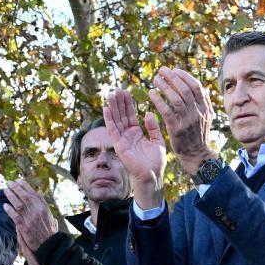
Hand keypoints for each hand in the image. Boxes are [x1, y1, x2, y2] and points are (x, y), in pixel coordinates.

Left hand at [3, 178, 57, 264]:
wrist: (50, 245)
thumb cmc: (50, 231)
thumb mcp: (50, 215)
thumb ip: (43, 204)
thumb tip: (39, 192)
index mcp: (44, 207)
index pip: (33, 193)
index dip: (24, 186)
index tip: (18, 180)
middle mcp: (37, 211)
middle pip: (24, 196)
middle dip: (15, 188)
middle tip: (8, 182)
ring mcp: (31, 219)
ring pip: (19, 204)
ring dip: (11, 196)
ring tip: (5, 190)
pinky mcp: (25, 227)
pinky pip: (15, 217)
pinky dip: (10, 210)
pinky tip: (4, 205)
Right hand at [103, 88, 165, 207]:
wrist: (153, 175)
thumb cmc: (156, 162)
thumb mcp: (158, 141)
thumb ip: (153, 128)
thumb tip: (148, 113)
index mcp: (136, 133)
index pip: (130, 115)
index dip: (128, 104)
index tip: (126, 91)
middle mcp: (127, 135)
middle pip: (121, 115)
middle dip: (119, 103)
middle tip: (117, 89)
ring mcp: (122, 140)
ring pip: (116, 120)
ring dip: (112, 108)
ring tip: (110, 94)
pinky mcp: (119, 145)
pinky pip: (113, 130)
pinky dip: (109, 119)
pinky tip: (106, 109)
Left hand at [148, 67, 216, 174]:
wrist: (197, 154)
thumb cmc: (198, 134)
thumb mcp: (206, 117)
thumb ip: (203, 103)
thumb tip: (199, 87)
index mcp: (205, 108)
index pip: (196, 86)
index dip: (184, 76)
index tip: (174, 70)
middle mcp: (198, 112)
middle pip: (185, 89)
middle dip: (172, 77)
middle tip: (162, 70)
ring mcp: (188, 121)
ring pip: (176, 98)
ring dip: (164, 86)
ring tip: (155, 80)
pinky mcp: (177, 129)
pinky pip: (166, 111)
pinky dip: (158, 100)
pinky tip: (151, 94)